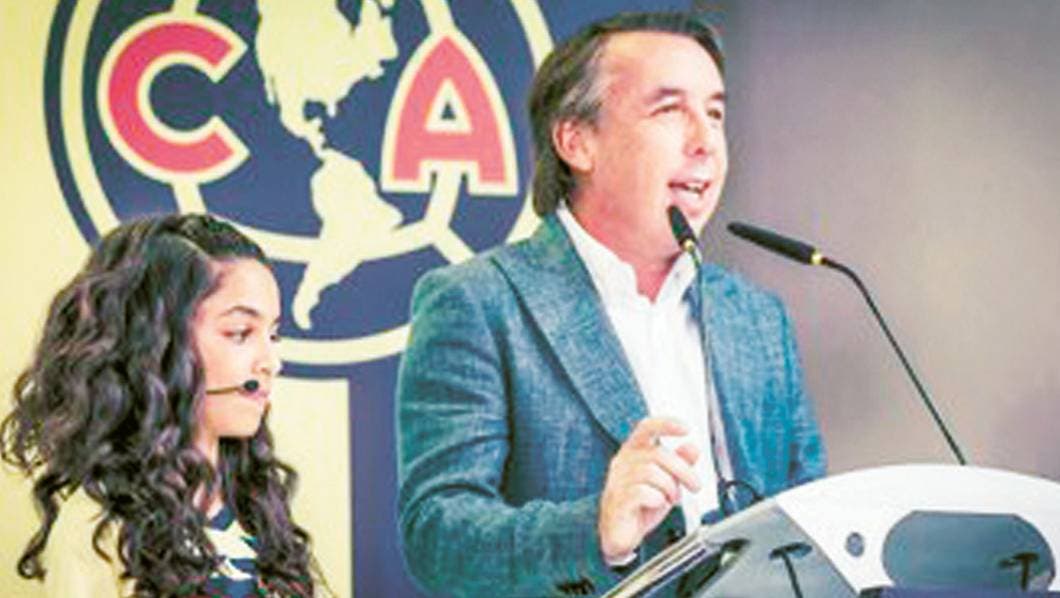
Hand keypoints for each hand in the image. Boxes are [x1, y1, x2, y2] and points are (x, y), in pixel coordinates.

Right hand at [598, 417, 701, 561]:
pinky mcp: (618, 500)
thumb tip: (693, 448)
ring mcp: (618, 481)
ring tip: (669, 498)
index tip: (685, 428)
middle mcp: (623, 462)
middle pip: (658, 454)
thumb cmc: (641, 506)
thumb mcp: (667, 482)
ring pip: (651, 472)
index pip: (647, 428)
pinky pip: (642, 492)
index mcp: (634, 452)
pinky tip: (656, 504)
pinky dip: (656, 499)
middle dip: (683, 470)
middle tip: (694, 485)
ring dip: (669, 488)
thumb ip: (679, 464)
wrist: (621, 534)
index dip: (666, 425)